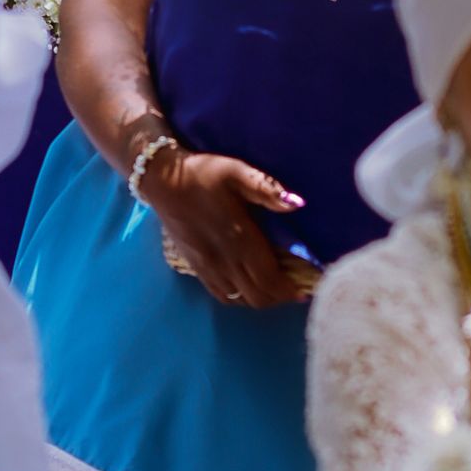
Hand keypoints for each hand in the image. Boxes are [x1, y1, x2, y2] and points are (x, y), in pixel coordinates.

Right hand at [142, 145, 308, 308]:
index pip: (270, 278)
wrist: (162, 181)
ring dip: (263, 298)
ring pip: (241, 300)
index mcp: (239, 238)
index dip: (291, 290)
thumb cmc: (203, 174)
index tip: (308, 288)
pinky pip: (222, 296)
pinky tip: (250, 286)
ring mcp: (208, 267)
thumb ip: (265, 188)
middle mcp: (224, 259)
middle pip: (258, 295)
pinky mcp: (196, 268)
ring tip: (278, 287)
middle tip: (298, 287)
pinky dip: (241, 298)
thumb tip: (297, 203)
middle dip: (281, 297)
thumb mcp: (236, 171)